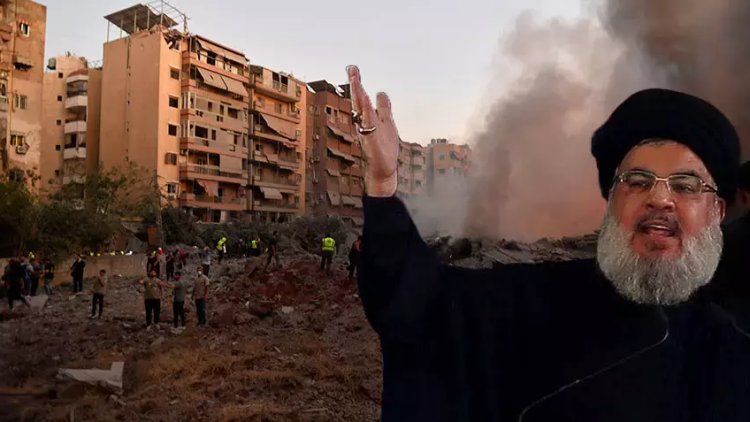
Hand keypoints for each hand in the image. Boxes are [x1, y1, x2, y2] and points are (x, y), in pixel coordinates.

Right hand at [347, 65, 398, 196]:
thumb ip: (384, 108)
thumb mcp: (387, 123)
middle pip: (359, 99)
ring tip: (355, 78)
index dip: (357, 83)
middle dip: (355, 83)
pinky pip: (369, 123)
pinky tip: (366, 99)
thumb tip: (381, 92)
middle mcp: (366, 122)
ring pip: (362, 109)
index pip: (362, 96)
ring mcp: (368, 130)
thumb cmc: (384, 149)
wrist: (383, 169)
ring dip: (358, 93)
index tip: (353, 69)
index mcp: (369, 117)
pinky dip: (367, 111)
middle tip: (351, 67)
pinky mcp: (372, 139)